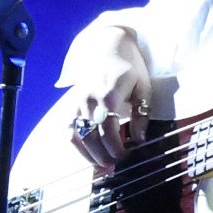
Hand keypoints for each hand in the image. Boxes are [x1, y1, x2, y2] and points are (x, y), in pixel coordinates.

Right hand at [68, 38, 157, 171]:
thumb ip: (141, 114)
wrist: (108, 45)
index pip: (110, 133)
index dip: (117, 150)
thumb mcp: (143, 88)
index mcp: (109, 96)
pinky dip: (76, 144)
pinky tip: (87, 153)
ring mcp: (78, 102)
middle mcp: (90, 101)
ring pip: (79, 136)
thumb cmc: (130, 66)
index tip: (126, 158)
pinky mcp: (72, 103)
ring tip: (101, 166)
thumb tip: (140, 139)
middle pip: (93, 138)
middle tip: (114, 168)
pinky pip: (69, 128)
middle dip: (104, 157)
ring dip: (89, 155)